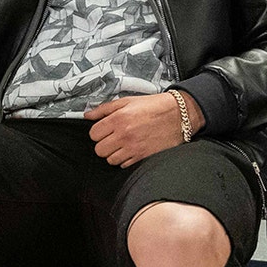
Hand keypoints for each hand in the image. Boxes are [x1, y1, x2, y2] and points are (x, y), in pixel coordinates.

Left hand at [84, 91, 205, 167]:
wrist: (179, 115)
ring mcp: (134, 148)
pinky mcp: (143, 157)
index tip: (104, 130)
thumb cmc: (154, 106)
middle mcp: (124, 134)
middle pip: (99, 150)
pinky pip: (124, 165)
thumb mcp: (127, 101)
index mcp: (118, 118)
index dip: (98, 132)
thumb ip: (104, 109)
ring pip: (110, 160)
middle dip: (103, 144)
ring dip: (114, 153)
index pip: (93, 134)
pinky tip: (132, 149)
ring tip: (123, 144)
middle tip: (112, 138)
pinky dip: (125, 159)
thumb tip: (88, 115)